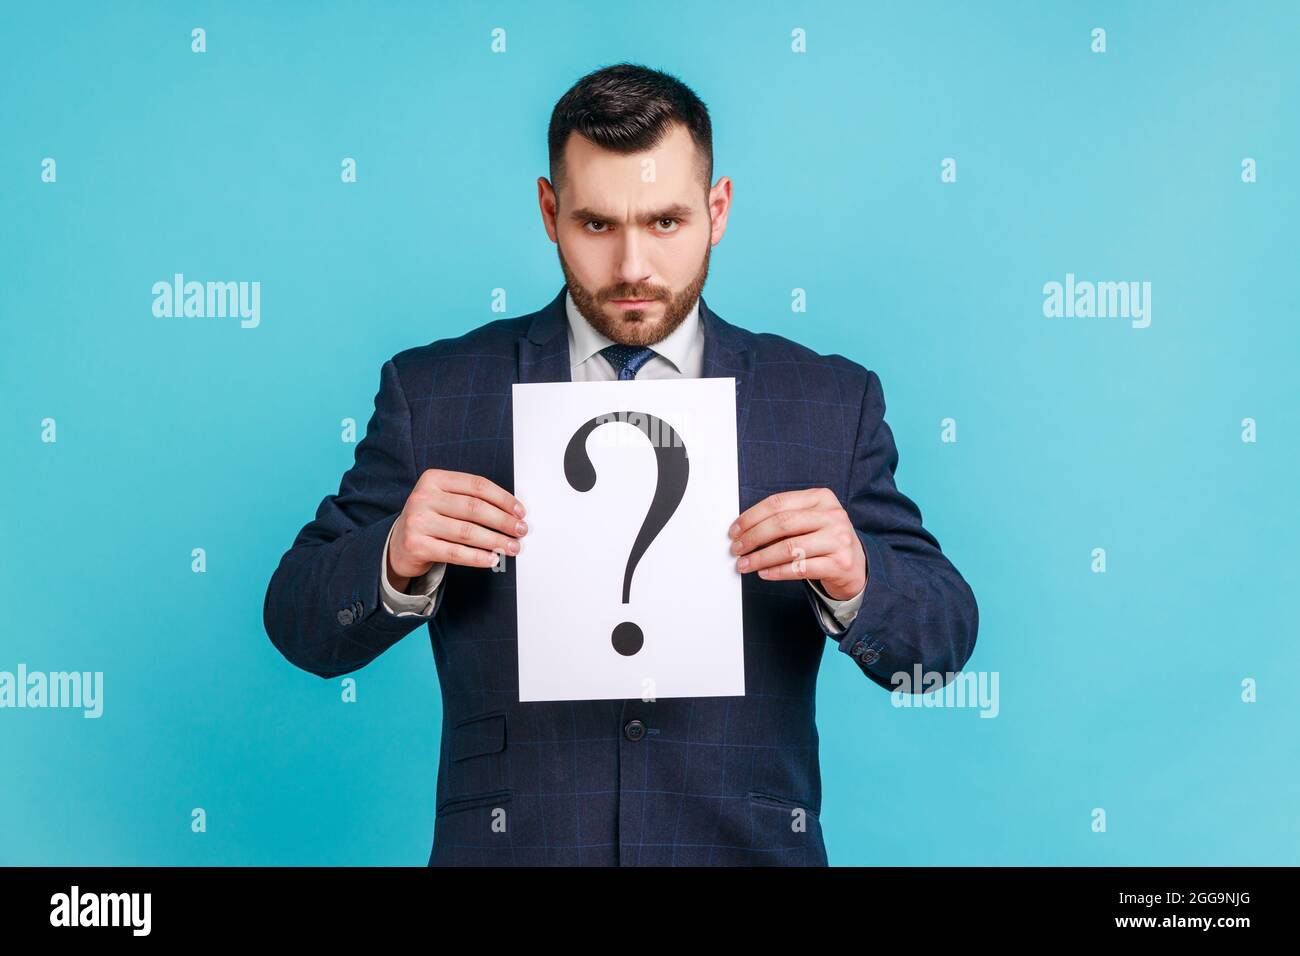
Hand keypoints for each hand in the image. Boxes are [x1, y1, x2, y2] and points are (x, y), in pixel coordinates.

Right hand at [387, 469, 527, 588]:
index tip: (520, 511)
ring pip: (467, 531)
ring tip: (512, 547)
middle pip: (474, 508)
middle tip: (520, 530)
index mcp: (434, 479)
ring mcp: (418, 521)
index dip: (503, 498)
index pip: (477, 485)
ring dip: (495, 541)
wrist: (398, 544)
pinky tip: (492, 559)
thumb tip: (513, 513)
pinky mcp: (416, 545)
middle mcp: (423, 497)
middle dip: (503, 520)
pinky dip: (477, 557)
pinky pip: (455, 552)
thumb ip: (472, 500)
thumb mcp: (445, 500)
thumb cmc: (431, 520)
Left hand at [728, 488, 865, 599]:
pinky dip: (777, 572)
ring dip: (760, 558)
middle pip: (782, 524)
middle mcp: (833, 515)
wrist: (857, 566)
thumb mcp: (811, 521)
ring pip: (789, 548)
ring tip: (744, 564)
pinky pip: (800, 568)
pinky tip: (764, 573)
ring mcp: (839, 539)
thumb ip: (785, 519)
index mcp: (822, 498)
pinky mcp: (840, 564)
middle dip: (752, 537)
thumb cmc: (825, 541)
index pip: (779, 503)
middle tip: (736, 549)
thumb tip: (744, 530)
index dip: (751, 516)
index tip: (735, 530)